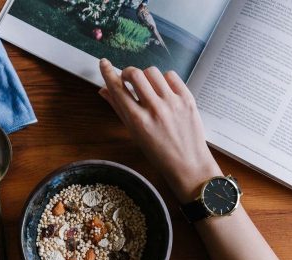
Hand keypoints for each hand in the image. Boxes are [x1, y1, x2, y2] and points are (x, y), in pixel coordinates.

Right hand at [99, 59, 221, 202]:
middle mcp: (155, 109)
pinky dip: (163, 79)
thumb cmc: (158, 153)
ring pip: (152, 72)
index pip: (118, 89)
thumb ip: (119, 109)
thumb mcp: (134, 133)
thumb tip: (103, 90)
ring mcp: (173, 102)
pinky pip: (171, 75)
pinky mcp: (187, 98)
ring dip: (145, 76)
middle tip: (128, 79)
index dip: (108, 72)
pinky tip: (163, 89)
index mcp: (138, 120)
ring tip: (148, 87)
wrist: (188, 163)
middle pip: (135, 74)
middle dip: (127, 73)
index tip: (104, 63)